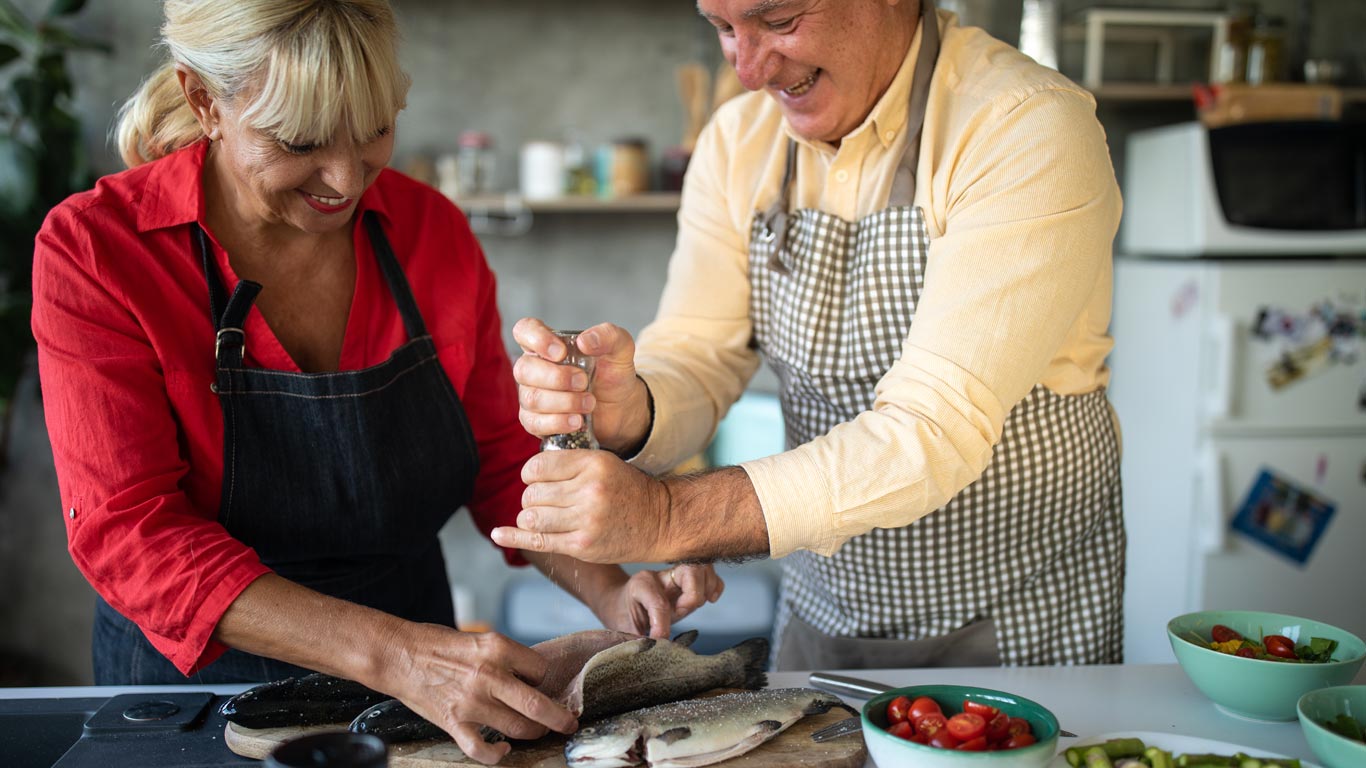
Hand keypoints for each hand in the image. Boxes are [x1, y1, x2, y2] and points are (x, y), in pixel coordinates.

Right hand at [379, 623, 576, 764]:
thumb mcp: (479, 640)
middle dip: (560, 718)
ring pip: (518, 728)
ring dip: (533, 733)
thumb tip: (531, 679)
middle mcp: (488, 675)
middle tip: (569, 722)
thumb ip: (505, 658)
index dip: (543, 679)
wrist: (398, 654)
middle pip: (538, 705)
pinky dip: (497, 755)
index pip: (540, 670)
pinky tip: (504, 750)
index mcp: (497, 648)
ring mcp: (471, 702)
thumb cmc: (437, 644)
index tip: (539, 684)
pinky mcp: (454, 723)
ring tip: (537, 732)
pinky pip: (482, 750)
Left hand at [493, 449, 669, 563]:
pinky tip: (498, 534)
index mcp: (593, 464)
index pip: (538, 467)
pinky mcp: (582, 545)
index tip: (537, 480)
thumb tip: (528, 472)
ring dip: (530, 517)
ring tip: (543, 517)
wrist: (659, 521)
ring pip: (531, 517)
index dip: (531, 474)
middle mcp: (589, 491)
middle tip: (547, 501)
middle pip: (532, 493)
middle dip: (532, 498)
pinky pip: (537, 540)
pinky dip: (513, 537)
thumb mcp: (604, 463)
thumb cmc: (627, 490)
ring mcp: (586, 520)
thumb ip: (569, 464)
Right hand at [512, 318, 650, 452]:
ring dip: (564, 402)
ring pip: (531, 398)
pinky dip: (558, 422)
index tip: (561, 352)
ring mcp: (531, 395)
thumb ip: (608, 336)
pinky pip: (534, 422)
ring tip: (589, 403)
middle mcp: (534, 368)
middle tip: (584, 382)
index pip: (524, 331)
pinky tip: (577, 421)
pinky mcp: (535, 421)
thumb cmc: (612, 374)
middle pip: (523, 369)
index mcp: (548, 345)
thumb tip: (584, 341)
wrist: (621, 408)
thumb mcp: (620, 349)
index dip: (536, 339)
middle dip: (557, 378)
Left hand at [594, 565, 725, 637]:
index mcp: (641, 585)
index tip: (660, 640)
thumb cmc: (623, 615)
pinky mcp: (688, 578)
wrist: (620, 602)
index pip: (660, 602)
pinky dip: (714, 587)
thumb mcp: (624, 628)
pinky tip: (708, 600)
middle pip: (690, 571)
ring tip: (690, 607)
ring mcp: (676, 574)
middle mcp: (660, 575)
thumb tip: (657, 649)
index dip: (662, 625)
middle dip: (692, 597)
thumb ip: (639, 639)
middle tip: (679, 613)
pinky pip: (710, 574)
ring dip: (704, 591)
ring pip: (703, 569)